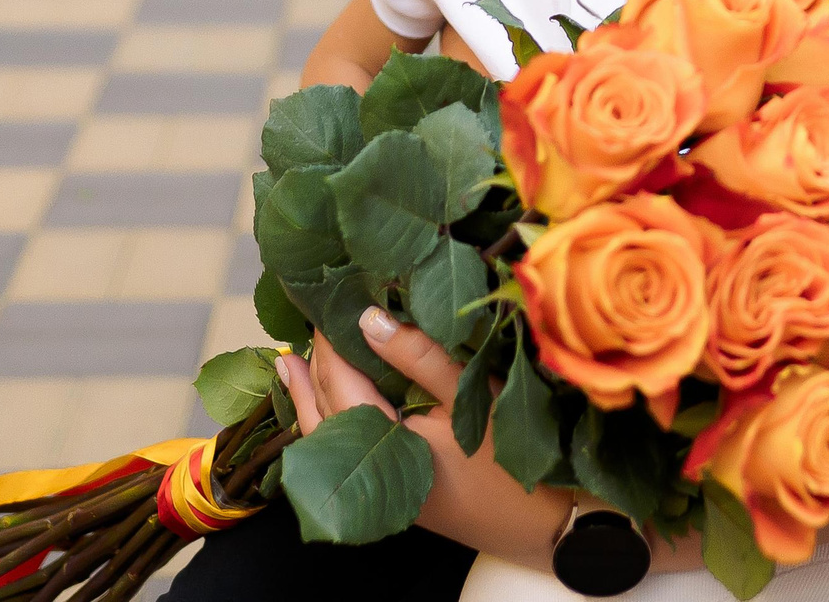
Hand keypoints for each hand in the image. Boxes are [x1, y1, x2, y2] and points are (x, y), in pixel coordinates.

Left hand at [274, 311, 568, 568]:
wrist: (540, 528)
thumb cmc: (508, 460)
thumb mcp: (470, 397)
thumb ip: (419, 357)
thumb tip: (367, 317)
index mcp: (382, 443)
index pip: (339, 383)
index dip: (327, 342)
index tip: (323, 301)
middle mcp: (369, 469)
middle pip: (324, 410)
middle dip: (312, 366)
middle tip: (306, 319)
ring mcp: (380, 483)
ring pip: (326, 434)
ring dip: (309, 396)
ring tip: (288, 364)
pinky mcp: (396, 487)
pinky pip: (343, 448)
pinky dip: (328, 419)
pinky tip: (328, 405)